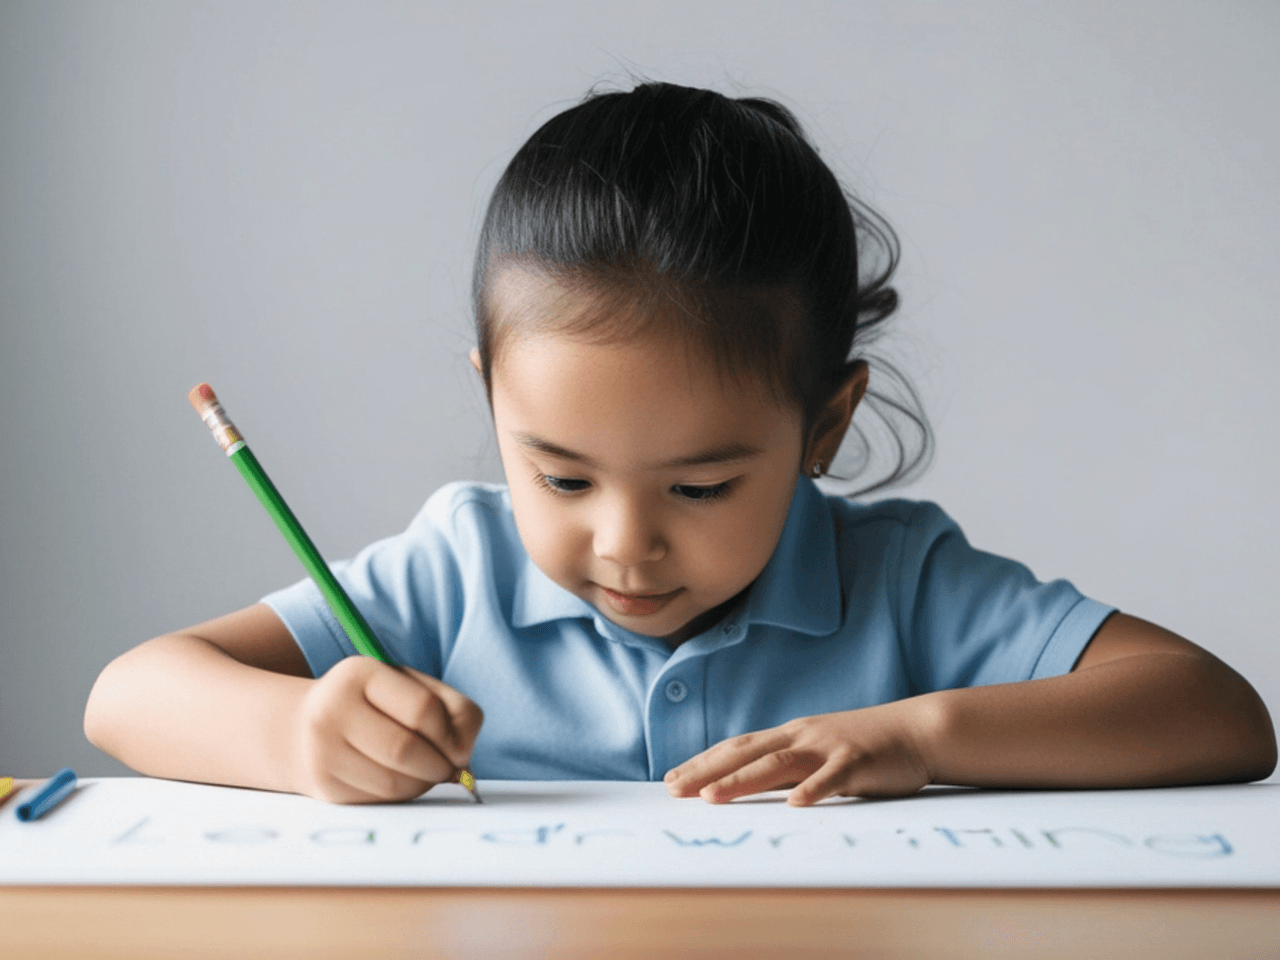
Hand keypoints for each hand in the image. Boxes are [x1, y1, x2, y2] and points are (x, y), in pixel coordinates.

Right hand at [290, 656, 483, 803]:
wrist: (304, 726)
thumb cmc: (376, 703)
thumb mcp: (412, 686)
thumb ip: (453, 711)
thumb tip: (464, 759)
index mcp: (361, 674)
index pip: (422, 709)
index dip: (451, 735)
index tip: (460, 747)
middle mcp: (333, 710)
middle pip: (405, 750)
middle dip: (440, 767)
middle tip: (450, 769)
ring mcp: (322, 750)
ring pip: (394, 783)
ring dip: (424, 784)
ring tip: (427, 773)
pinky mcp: (324, 786)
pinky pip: (379, 800)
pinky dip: (403, 795)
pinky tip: (402, 780)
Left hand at [664, 700, 936, 805]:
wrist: (916, 730)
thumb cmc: (864, 747)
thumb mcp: (818, 752)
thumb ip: (788, 766)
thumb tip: (749, 785)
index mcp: (789, 735)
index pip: (736, 747)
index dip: (702, 763)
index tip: (671, 779)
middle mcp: (801, 737)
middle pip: (745, 753)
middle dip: (706, 772)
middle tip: (673, 790)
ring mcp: (827, 747)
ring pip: (777, 763)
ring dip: (742, 781)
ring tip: (712, 797)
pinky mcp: (857, 761)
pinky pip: (832, 778)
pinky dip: (812, 790)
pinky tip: (794, 804)